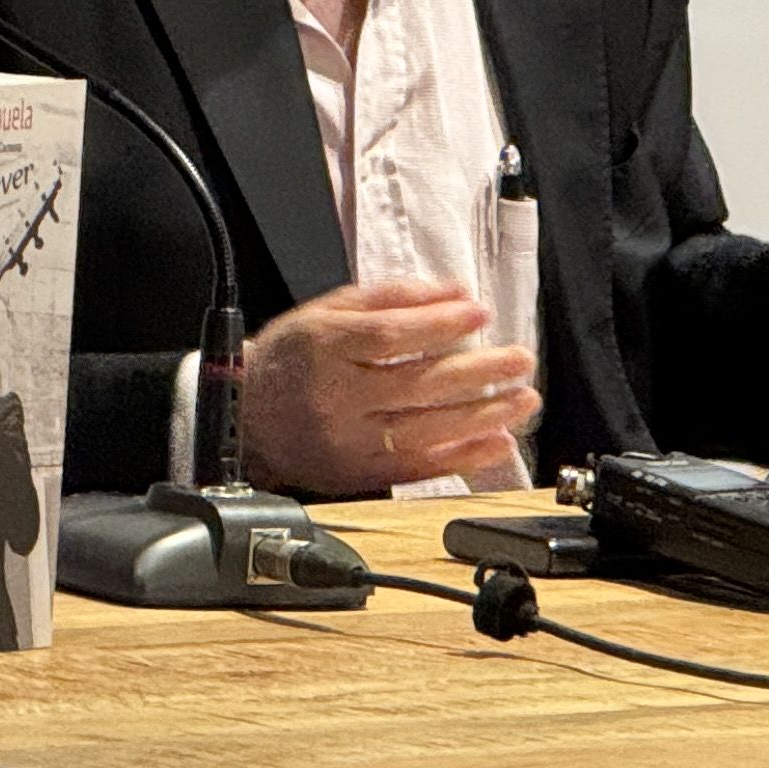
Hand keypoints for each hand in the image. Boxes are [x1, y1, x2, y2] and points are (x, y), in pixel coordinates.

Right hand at [237, 281, 541, 496]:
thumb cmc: (293, 358)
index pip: (388, 337)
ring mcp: (347, 440)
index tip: (480, 313)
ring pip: (423, 430)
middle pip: (415, 385)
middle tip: (519, 360)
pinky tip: (494, 443)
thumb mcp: (327, 311)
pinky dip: (461, 457)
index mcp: (323, 348)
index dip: (438, 325)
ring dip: (481, 416)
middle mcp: (335, 397)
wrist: (247, 419)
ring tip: (521, 400)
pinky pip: (416, 469)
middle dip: (477, 372)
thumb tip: (452, 293)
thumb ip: (390, 298)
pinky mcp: (358, 474)